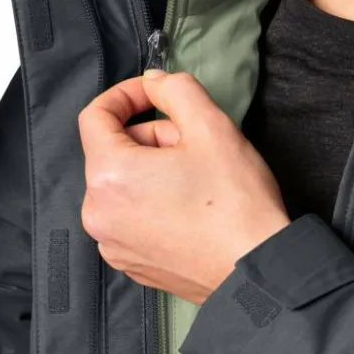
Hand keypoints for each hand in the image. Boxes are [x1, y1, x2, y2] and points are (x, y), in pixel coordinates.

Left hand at [78, 69, 291, 304]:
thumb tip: (153, 81)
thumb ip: (175, 89)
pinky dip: (152, 199)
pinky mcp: (129, 262)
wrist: (258, 272)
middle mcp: (97, 212)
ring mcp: (111, 243)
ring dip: (154, 167)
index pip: (95, 116)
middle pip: (114, 150)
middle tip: (195, 142)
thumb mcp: (211, 126)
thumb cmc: (235, 201)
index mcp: (109, 175)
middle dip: (152, 135)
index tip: (155, 93)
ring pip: (123, 182)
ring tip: (198, 176)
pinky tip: (191, 206)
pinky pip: (130, 214)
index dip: (125, 94)